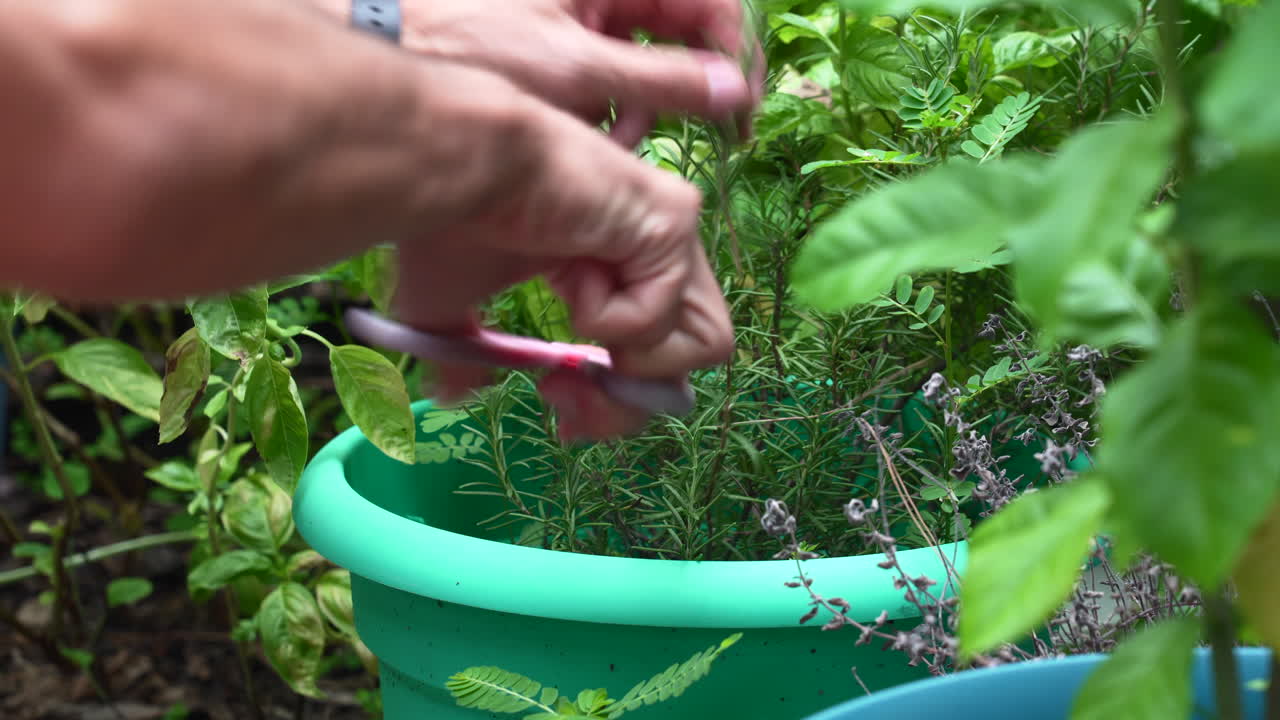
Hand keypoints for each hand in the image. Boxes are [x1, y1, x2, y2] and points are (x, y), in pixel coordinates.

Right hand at [393, 66, 735, 440]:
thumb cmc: (452, 216)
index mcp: (621, 266)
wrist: (456, 163)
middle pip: (690, 361)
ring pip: (702, 344)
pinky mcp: (675, 221)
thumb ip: (466, 355)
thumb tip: (453, 394)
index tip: (565, 420)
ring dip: (625, 362)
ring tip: (572, 334)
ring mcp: (673, 233)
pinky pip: (660, 315)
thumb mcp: (451, 307)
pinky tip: (570, 266)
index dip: (617, 403)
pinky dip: (604, 314)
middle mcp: (658, 250)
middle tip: (564, 403)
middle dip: (624, 406)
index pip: (657, 355)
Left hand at [398, 0, 763, 144]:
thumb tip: (732, 93)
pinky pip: (607, 79)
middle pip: (680, 33)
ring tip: (610, 136)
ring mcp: (580, 17)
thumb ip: (660, 80)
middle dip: (681, 87)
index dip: (735, 52)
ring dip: (640, 105)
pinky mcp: (558, 48)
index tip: (740, 108)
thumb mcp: (574, 69)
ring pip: (644, 62)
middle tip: (681, 132)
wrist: (379, 34)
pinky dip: (607, 110)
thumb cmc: (468, 38)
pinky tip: (586, 135)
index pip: (710, 1)